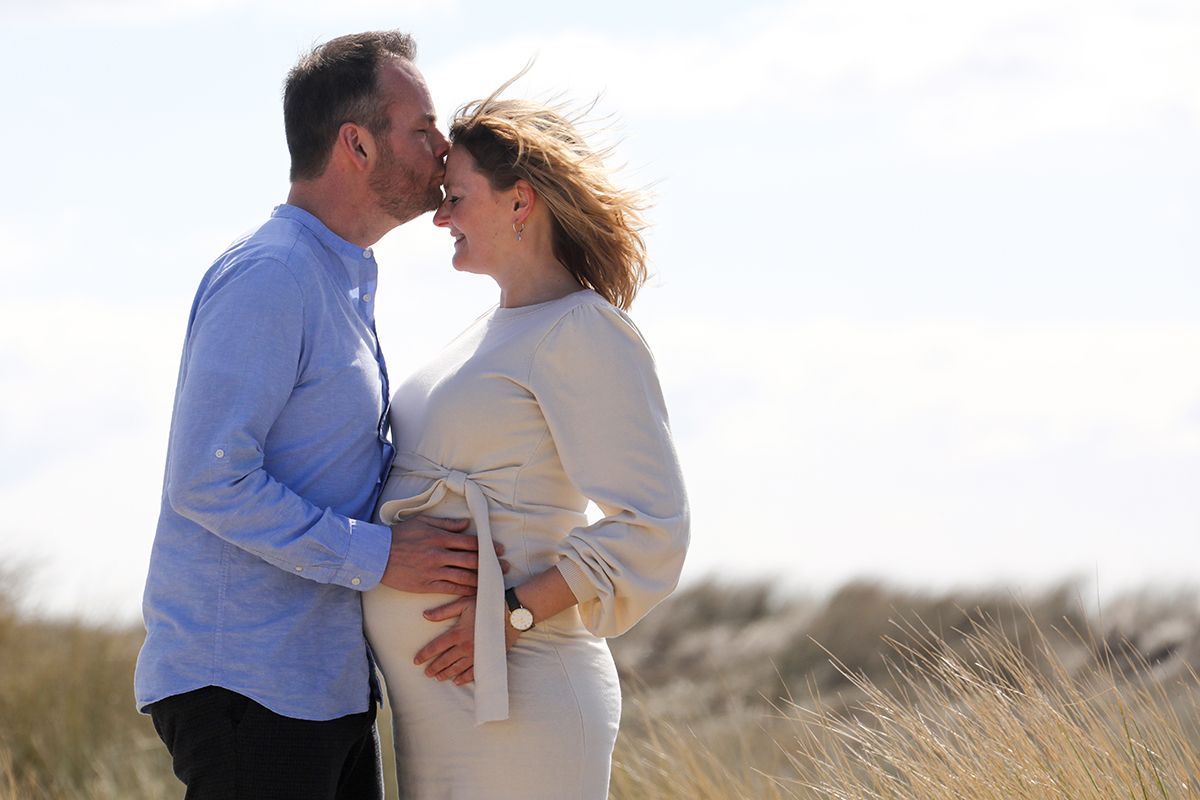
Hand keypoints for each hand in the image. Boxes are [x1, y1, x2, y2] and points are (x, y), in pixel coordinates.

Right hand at [379, 515, 507, 594]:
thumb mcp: (422, 522)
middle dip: (490, 564)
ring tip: (495, 582)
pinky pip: (451, 588)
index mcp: (440, 537)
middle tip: (505, 567)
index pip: (470, 542)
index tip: (500, 550)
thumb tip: (466, 524)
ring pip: (464, 576)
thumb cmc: (399, 536)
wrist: (377, 554)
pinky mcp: (427, 584)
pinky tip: (476, 592)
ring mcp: (434, 571)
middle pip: (471, 559)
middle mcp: (439, 554)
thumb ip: (446, 524)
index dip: (487, 547)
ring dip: (482, 579)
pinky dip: (465, 590)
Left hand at [414, 596, 521, 684]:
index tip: (416, 661)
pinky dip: (464, 678)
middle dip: (434, 667)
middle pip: (445, 660)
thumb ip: (443, 611)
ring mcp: (476, 654)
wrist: (511, 613)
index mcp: (457, 633)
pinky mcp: (487, 658)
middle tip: (426, 673)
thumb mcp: (463, 604)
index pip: (436, 647)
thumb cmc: (486, 605)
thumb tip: (425, 615)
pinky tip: (458, 681)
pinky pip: (473, 672)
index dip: (424, 655)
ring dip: (446, 674)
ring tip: (438, 678)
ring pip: (457, 668)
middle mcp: (465, 646)